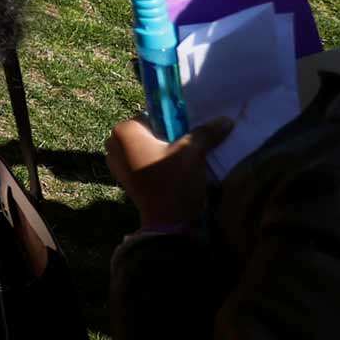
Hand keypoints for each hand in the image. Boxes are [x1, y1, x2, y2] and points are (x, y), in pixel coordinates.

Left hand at [105, 115, 231, 228]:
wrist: (168, 223)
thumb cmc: (175, 181)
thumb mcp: (193, 152)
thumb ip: (206, 132)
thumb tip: (225, 119)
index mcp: (124, 130)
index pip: (154, 116)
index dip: (175, 124)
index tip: (190, 135)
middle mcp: (114, 143)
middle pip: (150, 132)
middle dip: (169, 139)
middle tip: (188, 149)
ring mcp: (115, 162)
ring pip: (147, 148)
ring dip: (165, 152)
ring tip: (183, 163)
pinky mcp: (124, 178)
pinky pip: (143, 162)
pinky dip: (157, 164)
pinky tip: (174, 173)